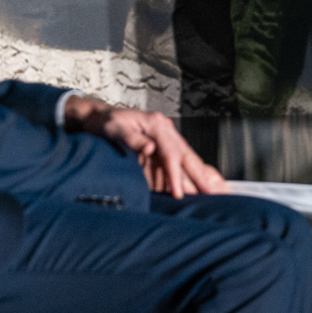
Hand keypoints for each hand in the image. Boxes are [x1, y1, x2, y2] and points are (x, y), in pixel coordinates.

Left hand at [65, 96, 227, 198]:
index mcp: (157, 124)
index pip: (171, 153)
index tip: (178, 193)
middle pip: (187, 155)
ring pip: (187, 158)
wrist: (101, 118)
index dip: (176, 175)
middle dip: (199, 175)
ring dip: (198, 175)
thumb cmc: (107, 123)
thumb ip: (133, 139)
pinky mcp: (163, 146)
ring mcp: (166, 138)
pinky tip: (195, 185)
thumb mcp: (116, 129)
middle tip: (211, 194)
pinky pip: (179, 161)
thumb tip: (150, 148)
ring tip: (210, 192)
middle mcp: (166, 130)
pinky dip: (187, 174)